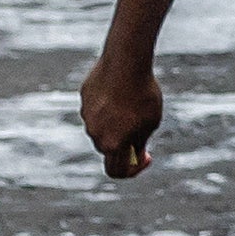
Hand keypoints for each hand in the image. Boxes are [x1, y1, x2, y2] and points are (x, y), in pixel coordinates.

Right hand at [82, 54, 163, 178]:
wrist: (125, 64)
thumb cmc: (143, 95)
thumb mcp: (150, 122)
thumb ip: (139, 141)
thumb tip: (134, 152)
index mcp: (112, 144)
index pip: (116, 171)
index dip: (132, 170)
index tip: (145, 157)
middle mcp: (95, 133)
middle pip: (109, 148)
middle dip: (125, 143)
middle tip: (142, 129)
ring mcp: (86, 115)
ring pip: (103, 126)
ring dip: (117, 121)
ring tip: (134, 103)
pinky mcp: (84, 99)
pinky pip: (97, 107)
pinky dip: (109, 104)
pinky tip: (122, 89)